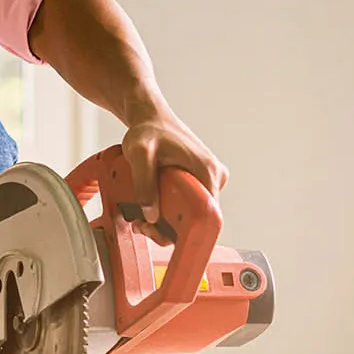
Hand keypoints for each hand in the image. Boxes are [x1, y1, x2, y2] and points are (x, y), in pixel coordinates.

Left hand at [120, 113, 227, 244]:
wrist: (151, 118)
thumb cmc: (148, 131)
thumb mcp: (139, 154)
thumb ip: (144, 183)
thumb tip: (152, 215)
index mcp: (207, 171)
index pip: (208, 216)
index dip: (188, 233)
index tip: (162, 235)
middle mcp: (214, 177)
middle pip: (200, 220)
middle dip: (169, 231)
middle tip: (143, 226)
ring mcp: (209, 180)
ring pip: (193, 216)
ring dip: (167, 224)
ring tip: (142, 219)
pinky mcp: (200, 182)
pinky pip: (189, 206)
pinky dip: (170, 214)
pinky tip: (151, 209)